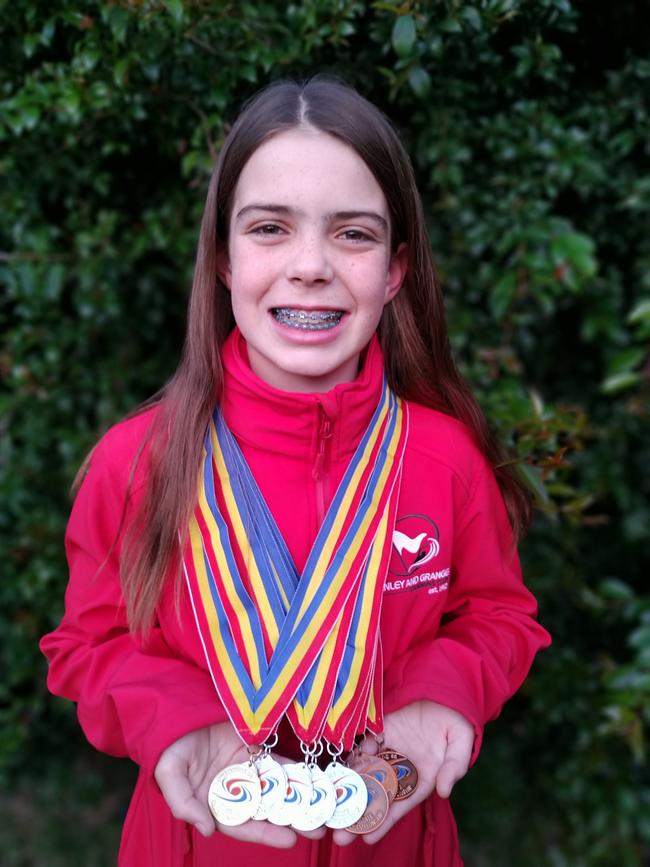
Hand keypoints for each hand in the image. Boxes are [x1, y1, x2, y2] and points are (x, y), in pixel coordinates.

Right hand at [154, 721, 324, 846]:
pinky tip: (317, 778)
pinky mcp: (258, 751)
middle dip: (293, 821)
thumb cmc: (170, 746)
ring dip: (301, 799)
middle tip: (321, 828)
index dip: (266, 834)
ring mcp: (249, 772)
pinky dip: (297, 772)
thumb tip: (206, 829)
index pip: (243, 825)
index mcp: (215, 805)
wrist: (178, 711)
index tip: (290, 840)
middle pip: (268, 811)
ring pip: (279, 789)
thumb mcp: (169, 774)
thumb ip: (184, 803)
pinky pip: (280, 764)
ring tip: (327, 807)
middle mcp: (236, 793)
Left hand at [332, 701, 473, 846]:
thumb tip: (443, 791)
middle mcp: (404, 768)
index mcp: (423, 777)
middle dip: (360, 814)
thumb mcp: (462, 743)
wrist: (446, 690)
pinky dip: (353, 758)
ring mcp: (391, 750)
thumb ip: (454, 767)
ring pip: (367, 774)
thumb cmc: (457, 720)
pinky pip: (365, 747)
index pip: (402, 804)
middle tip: (338, 835)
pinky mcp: (381, 731)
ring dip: (350, 790)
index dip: (385, 821)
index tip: (367, 838)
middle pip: (379, 795)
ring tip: (330, 809)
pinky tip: (338, 771)